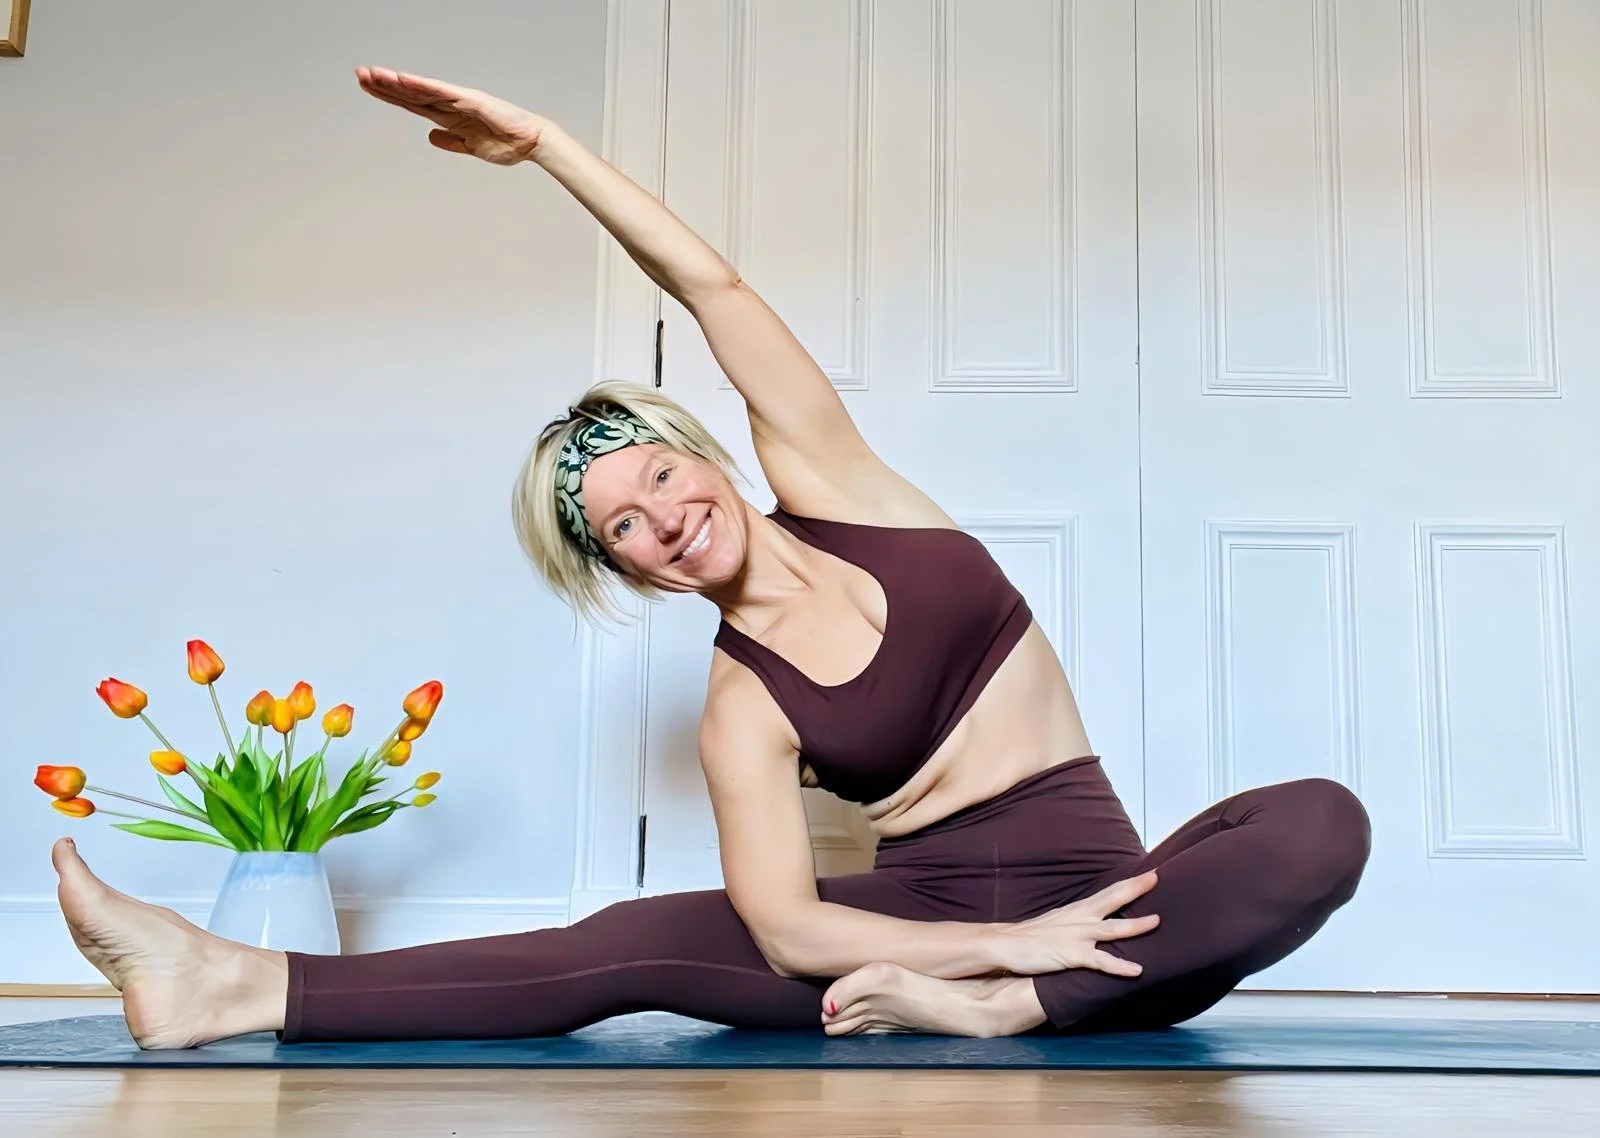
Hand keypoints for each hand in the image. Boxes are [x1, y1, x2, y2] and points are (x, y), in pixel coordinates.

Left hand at [355, 66, 550, 164]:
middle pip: (411, 93)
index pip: (412, 104)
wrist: (531, 143)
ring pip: (421, 89)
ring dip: (397, 82)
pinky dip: (422, 86)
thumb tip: (431, 136)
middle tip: (359, 73)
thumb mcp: (470, 147)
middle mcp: (450, 104)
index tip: (367, 87)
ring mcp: (460, 100)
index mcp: (449, 116)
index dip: (389, 95)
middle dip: (384, 85)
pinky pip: (441, 92)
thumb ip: (450, 142)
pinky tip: (404, 80)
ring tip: (373, 74)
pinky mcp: (471, 100)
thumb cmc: (506, 143)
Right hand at [994, 871, 1160, 976]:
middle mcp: (1080, 918)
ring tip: (1157, 921)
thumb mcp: (1057, 921)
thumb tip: (1093, 921)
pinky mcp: (1072, 955)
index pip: (1108, 892)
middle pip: (1112, 899)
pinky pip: (1101, 961)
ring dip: (1136, 925)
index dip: (1130, 883)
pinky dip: (1120, 965)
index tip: (1150, 874)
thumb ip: (1077, 920)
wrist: (1005, 944)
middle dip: (1135, 888)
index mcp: (1078, 910)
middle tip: (1156, 877)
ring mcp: (1077, 936)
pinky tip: (1137, 970)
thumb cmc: (1031, 936)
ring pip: (1112, 928)